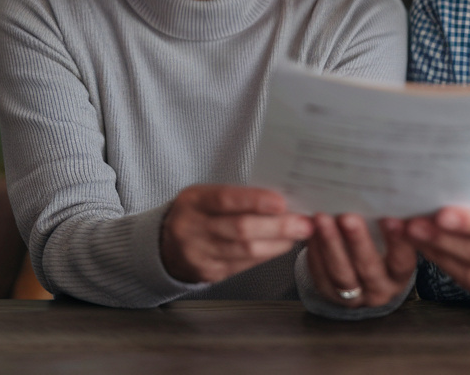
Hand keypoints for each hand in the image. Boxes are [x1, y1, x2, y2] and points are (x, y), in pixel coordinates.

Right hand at [160, 185, 312, 283]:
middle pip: (240, 230)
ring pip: (245, 252)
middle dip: (277, 227)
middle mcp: (193, 228)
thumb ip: (237, 197)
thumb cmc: (196, 213)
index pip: (225, 200)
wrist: (165, 245)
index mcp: (193, 201)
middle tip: (304, 224)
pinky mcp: (209, 273)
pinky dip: (266, 255)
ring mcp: (200, 254)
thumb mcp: (206, 195)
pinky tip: (280, 246)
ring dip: (277, 243)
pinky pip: (243, 265)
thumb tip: (281, 200)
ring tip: (299, 235)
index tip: (282, 202)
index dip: (255, 201)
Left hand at [306, 213, 415, 307]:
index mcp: (400, 274)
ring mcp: (354, 296)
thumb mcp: (391, 236)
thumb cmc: (380, 242)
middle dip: (357, 241)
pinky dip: (315, 252)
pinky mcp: (330, 294)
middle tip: (348, 217)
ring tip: (322, 218)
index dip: (398, 242)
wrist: (360, 271)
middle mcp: (380, 288)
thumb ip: (393, 221)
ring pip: (341, 274)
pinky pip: (321, 275)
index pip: (402, 260)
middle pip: (369, 268)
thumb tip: (389, 195)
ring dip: (330, 244)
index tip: (391, 218)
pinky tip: (311, 230)